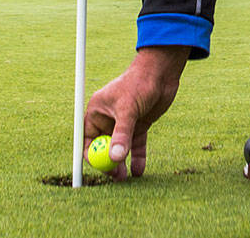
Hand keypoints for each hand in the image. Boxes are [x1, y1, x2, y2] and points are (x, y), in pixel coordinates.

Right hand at [83, 46, 186, 178]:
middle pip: (103, 147)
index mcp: (97, 111)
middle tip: (116, 177)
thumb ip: (122, 134)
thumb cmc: (139, 83)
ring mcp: (124, 123)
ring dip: (122, 164)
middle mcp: (108, 119)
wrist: (162, 72)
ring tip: (126, 178)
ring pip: (120, 149)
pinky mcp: (139, 126)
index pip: (87, 138)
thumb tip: (115, 158)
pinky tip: (139, 171)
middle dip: (108, 163)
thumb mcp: (128, 109)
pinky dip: (137, 159)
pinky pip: (136, 146)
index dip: (91, 155)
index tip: (100, 168)